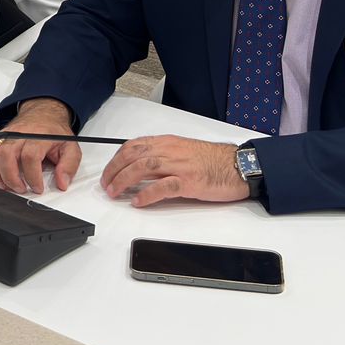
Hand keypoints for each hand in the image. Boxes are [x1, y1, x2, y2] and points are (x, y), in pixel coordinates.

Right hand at [0, 98, 81, 194]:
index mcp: (39, 136)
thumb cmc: (54, 132)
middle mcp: (20, 133)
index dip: (32, 176)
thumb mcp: (71, 148)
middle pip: (7, 154)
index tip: (37, 188)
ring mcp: (6, 134)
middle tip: (20, 188)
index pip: (30, 156)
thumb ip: (69, 166)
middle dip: (11, 177)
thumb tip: (62, 183)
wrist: (43, 113)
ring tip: (4, 185)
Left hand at [99, 135, 247, 206]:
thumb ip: (162, 155)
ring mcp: (179, 165)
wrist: (238, 165)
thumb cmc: (212, 160)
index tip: (108, 172)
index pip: (132, 146)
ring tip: (115, 193)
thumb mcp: (182, 150)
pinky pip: (163, 187)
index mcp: (166, 142)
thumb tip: (139, 167)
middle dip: (114, 170)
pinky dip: (147, 194)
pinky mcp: (190, 181)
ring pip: (143, 168)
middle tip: (106, 185)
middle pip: (133, 156)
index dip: (116, 159)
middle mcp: (170, 151)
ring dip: (124, 180)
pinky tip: (138, 202)